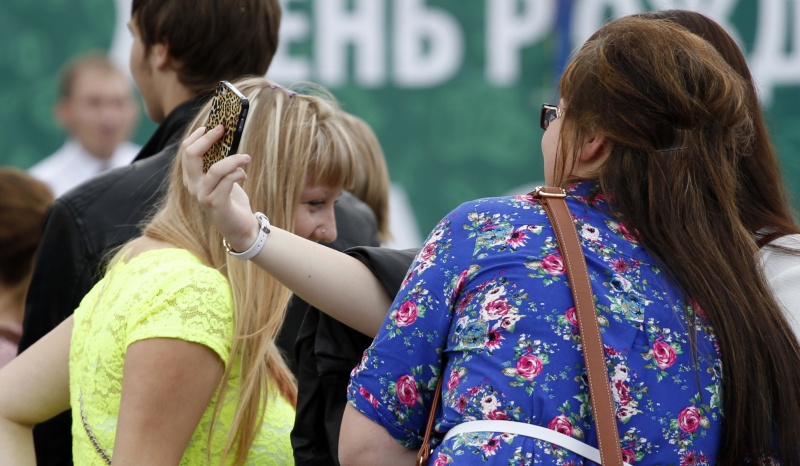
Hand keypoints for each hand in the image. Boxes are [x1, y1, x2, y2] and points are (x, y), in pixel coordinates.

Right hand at [181, 126, 259, 250]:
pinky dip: (238, 173)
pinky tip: (244, 175)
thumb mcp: (224, 178)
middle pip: (191, 154)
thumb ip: (221, 162)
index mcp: (192, 177)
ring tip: (247, 158)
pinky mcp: (216, 203)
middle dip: (208, 138)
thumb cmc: (232, 200)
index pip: (186, 150)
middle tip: (224, 129)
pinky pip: (227, 181)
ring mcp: (202, 195)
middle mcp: (193, 186)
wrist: (240, 228)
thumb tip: (228, 137)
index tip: (215, 125)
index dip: (199, 135)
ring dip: (234, 159)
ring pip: (215, 168)